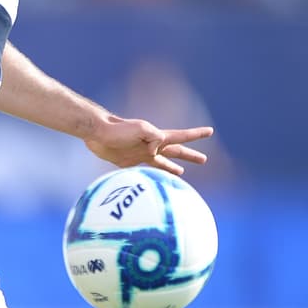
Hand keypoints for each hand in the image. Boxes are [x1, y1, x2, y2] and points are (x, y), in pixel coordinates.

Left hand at [83, 115, 213, 175]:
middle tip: (204, 159)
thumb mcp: (140, 129)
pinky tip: (154, 178)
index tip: (210, 130)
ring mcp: (140, 154)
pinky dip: (151, 174)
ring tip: (181, 172)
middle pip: (175, 151)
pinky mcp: (128, 161)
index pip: (181, 136)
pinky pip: (144, 169)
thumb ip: (153, 138)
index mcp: (157, 137)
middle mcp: (151, 146)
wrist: (96, 133)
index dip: (196, 134)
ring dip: (172, 166)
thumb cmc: (118, 129)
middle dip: (190, 155)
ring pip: (161, 162)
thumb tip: (157, 151)